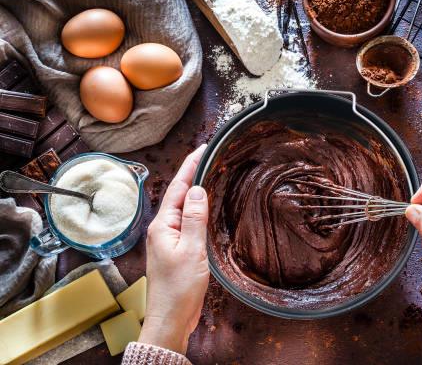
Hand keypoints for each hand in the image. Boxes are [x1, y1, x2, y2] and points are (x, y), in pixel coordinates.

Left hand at [138, 145, 208, 353]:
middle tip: (211, 155)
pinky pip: (187, 221)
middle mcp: (163, 228)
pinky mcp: (177, 250)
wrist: (170, 320)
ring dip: (195, 190)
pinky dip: (198, 209)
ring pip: (183, 207)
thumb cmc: (179, 289)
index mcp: (163, 225)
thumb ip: (194, 218)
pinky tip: (206, 207)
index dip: (191, 165)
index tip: (204, 148)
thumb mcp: (191, 250)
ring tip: (210, 173)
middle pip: (179, 193)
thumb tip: (196, 188)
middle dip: (193, 173)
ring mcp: (169, 239)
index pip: (178, 187)